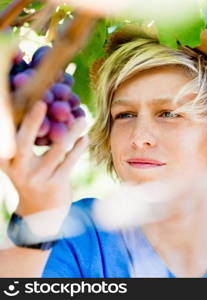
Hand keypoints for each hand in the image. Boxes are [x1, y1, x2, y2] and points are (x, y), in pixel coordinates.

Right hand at [0, 101, 87, 218]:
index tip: (20, 100)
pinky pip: (69, 161)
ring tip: (82, 117)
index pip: (7, 137)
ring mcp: (37, 178)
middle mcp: (17, 169)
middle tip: (43, 102)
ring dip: (71, 131)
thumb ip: (25, 141)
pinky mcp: (55, 185)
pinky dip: (79, 147)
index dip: (10, 119)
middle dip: (32, 121)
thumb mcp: (21, 162)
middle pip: (23, 142)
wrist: (41, 214)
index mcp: (5, 160)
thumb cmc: (32, 177)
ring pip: (56, 149)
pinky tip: (85, 137)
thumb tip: (40, 108)